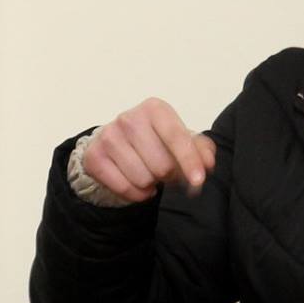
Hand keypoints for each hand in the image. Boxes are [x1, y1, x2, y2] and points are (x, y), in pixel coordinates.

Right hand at [82, 98, 217, 201]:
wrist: (116, 143)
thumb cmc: (155, 141)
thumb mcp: (180, 140)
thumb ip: (200, 149)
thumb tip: (208, 163)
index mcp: (155, 109)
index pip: (176, 137)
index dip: (189, 161)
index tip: (198, 180)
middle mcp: (129, 118)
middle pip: (161, 165)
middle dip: (168, 176)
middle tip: (165, 171)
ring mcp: (109, 136)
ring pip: (142, 178)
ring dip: (151, 184)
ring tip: (149, 174)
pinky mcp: (95, 156)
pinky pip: (124, 188)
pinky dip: (136, 193)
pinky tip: (138, 184)